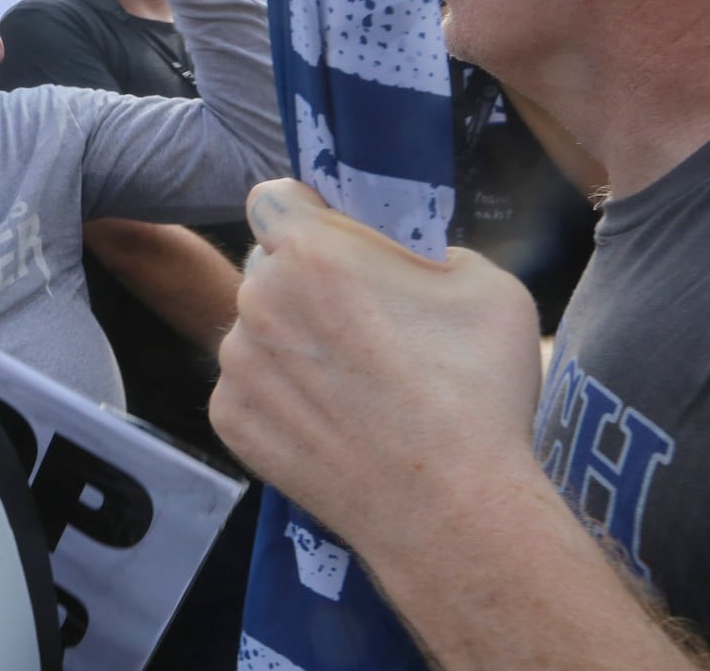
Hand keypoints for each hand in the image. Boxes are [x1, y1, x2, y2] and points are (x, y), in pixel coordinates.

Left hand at [209, 179, 542, 551]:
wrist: (448, 510)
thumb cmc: (474, 391)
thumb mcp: (480, 282)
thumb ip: (421, 249)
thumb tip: (398, 257)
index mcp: (310, 251)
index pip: (275, 198)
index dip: (307, 213)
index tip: (334, 239)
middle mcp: (256, 298)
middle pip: (268, 265)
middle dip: (306, 281)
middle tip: (361, 324)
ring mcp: (236, 362)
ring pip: (257, 328)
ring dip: (292, 341)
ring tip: (355, 385)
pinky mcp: (228, 416)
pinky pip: (250, 385)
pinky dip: (281, 396)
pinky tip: (333, 422)